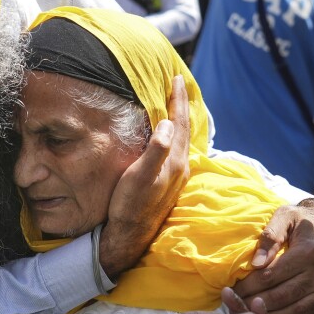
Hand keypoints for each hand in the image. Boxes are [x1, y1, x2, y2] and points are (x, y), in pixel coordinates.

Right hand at [100, 75, 190, 276]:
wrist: (129, 236)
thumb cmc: (130, 205)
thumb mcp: (139, 176)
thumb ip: (156, 150)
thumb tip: (167, 123)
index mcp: (175, 161)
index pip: (179, 122)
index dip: (178, 99)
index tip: (177, 78)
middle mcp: (181, 167)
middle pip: (184, 129)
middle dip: (181, 106)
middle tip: (178, 85)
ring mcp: (177, 177)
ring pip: (182, 140)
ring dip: (179, 121)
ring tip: (175, 106)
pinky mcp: (169, 184)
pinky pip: (177, 151)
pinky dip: (175, 136)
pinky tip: (170, 137)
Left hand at [232, 200, 313, 313]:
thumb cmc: (304, 221)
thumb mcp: (285, 216)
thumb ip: (270, 235)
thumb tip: (256, 263)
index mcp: (309, 251)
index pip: (270, 275)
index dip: (248, 285)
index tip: (232, 290)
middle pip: (283, 296)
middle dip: (256, 303)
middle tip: (238, 306)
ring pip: (299, 311)